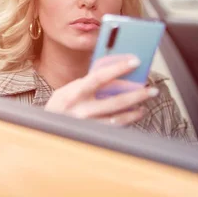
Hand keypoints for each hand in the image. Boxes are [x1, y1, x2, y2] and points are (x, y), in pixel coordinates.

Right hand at [44, 54, 158, 125]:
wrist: (45, 131)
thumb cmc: (60, 106)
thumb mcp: (68, 90)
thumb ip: (87, 82)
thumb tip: (113, 72)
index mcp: (74, 92)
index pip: (99, 77)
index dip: (118, 68)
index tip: (135, 61)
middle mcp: (81, 110)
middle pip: (116, 101)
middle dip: (137, 94)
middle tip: (152, 89)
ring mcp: (87, 126)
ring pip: (119, 118)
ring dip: (136, 109)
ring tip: (146, 102)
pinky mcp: (92, 137)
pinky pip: (115, 128)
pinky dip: (127, 120)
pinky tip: (135, 114)